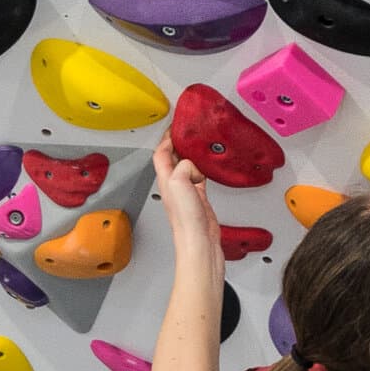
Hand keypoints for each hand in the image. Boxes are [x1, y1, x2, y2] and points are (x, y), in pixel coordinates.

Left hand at [150, 135, 220, 256]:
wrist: (199, 243)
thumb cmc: (186, 222)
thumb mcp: (179, 184)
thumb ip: (184, 167)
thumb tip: (191, 164)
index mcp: (166, 179)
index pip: (161, 152)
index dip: (167, 137)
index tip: (175, 126)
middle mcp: (173, 185)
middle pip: (173, 158)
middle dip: (179, 143)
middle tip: (188, 133)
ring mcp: (186, 193)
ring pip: (187, 167)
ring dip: (192, 156)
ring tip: (199, 147)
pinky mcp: (199, 199)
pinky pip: (199, 178)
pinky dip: (203, 170)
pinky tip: (208, 170)